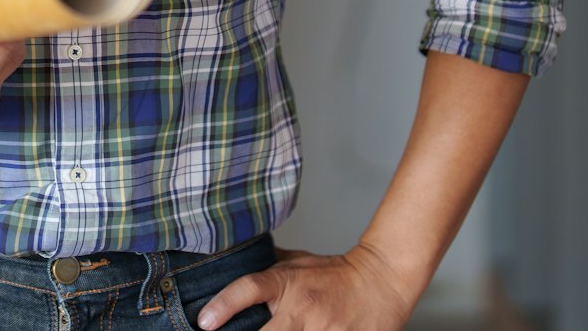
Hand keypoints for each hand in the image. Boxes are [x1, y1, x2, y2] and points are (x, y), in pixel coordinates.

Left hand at [195, 242, 418, 330]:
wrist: (383, 279)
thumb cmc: (335, 273)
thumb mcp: (297, 262)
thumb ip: (267, 268)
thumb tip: (231, 262)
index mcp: (288, 284)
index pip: (249, 288)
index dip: (223, 305)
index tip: (204, 323)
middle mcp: (304, 308)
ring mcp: (325, 330)